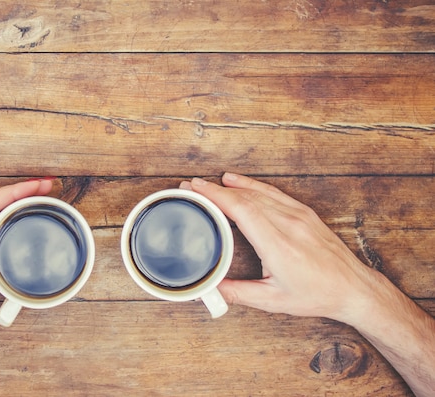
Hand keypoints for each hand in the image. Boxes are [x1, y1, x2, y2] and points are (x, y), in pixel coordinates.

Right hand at [180, 173, 377, 323]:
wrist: (353, 288)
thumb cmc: (316, 294)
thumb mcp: (273, 300)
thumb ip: (238, 293)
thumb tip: (209, 288)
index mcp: (279, 246)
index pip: (242, 210)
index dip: (216, 197)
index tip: (196, 190)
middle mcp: (289, 225)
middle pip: (245, 198)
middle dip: (215, 190)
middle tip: (192, 187)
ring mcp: (298, 216)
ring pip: (258, 192)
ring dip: (230, 186)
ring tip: (209, 183)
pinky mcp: (304, 213)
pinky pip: (273, 193)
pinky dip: (251, 185)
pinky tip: (237, 181)